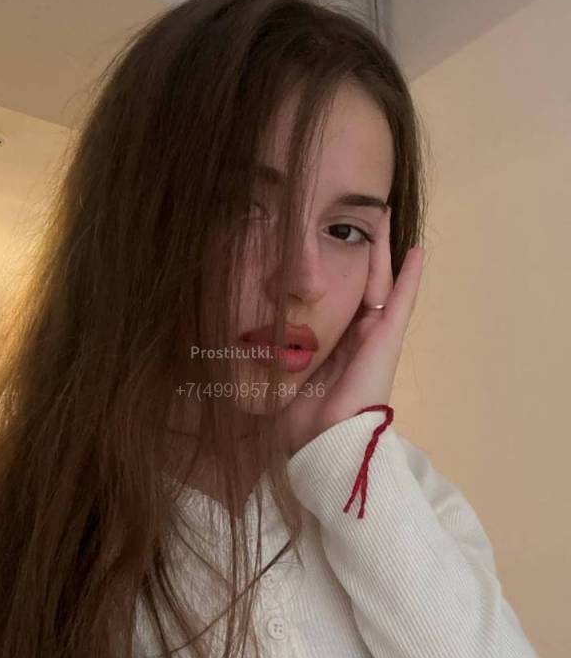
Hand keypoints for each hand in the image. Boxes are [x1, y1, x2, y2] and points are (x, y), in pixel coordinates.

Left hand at [281, 208, 423, 457]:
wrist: (321, 439)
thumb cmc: (298, 415)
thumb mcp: (279, 373)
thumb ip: (271, 354)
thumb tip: (240, 340)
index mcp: (335, 345)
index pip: (339, 298)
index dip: (337, 271)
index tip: (329, 241)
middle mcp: (358, 336)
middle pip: (362, 282)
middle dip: (362, 250)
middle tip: (361, 217)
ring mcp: (376, 335)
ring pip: (381, 282)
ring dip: (383, 250)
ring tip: (384, 217)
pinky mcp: (387, 338)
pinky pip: (402, 300)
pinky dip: (411, 276)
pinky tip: (417, 250)